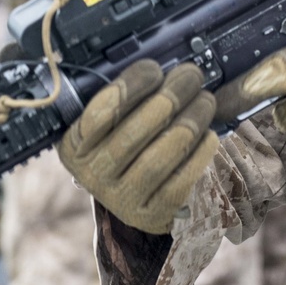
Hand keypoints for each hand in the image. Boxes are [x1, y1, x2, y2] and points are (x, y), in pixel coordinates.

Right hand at [58, 61, 218, 232]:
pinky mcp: (150, 216)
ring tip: (206, 101)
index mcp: (75, 146)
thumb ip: (131, 98)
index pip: (100, 113)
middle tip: (192, 76)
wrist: (139, 198)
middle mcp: (92, 175)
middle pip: (133, 134)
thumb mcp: (115, 123)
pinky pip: (178, 183)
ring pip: (157, 159)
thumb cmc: (130, 145)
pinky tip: (210, 135)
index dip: (131, 87)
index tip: (156, 69)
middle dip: (169, 98)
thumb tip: (168, 70)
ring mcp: (119, 199)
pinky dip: (197, 155)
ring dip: (188, 124)